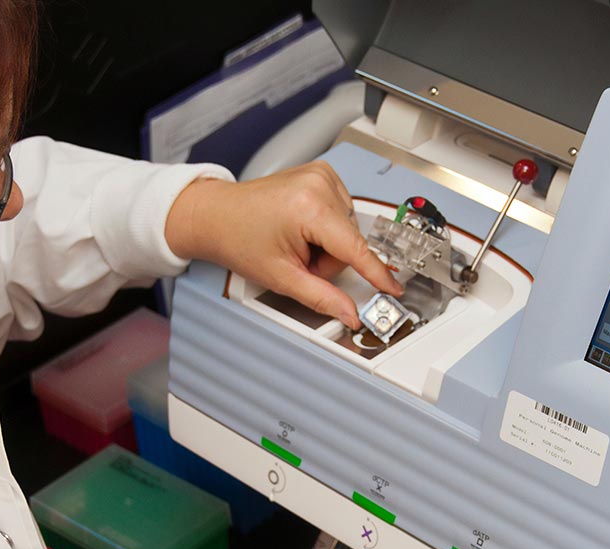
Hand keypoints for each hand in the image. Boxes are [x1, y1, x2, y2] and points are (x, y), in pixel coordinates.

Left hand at [165, 161, 403, 328]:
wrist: (216, 214)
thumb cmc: (238, 238)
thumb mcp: (281, 277)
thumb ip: (321, 298)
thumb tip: (349, 313)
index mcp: (309, 207)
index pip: (355, 247)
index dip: (376, 273)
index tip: (393, 288)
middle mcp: (319, 184)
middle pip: (350, 240)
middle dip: (329, 260)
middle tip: (298, 260)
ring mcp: (321, 175)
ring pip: (347, 228)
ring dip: (327, 244)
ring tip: (296, 242)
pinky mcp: (321, 174)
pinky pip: (340, 212)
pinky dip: (325, 227)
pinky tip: (301, 228)